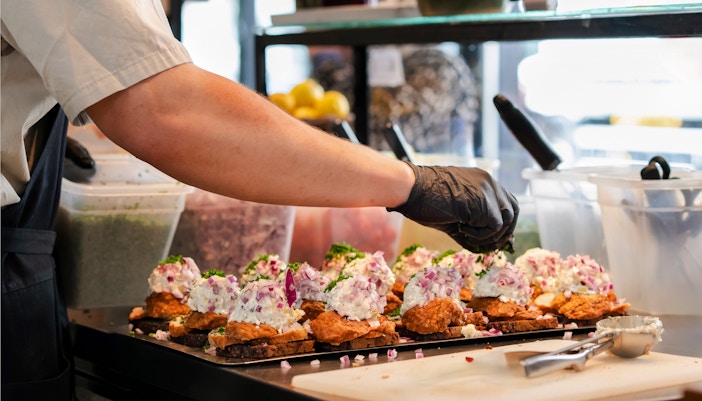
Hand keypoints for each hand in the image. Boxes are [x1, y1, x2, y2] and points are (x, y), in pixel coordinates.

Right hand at [389, 163, 518, 252]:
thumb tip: (486, 247)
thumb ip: (472, 223)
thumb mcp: (453, 212)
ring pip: (506, 222)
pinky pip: (494, 227)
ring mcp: (488, 191)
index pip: (505, 202)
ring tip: (466, 235)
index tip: (494, 239)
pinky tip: (461, 230)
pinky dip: (480, 235)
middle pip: (513, 211)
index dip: (503, 223)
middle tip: (489, 246)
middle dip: (504, 232)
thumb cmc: (424, 199)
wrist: (411, 188)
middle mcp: (489, 183)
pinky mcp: (484, 203)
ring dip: (489, 236)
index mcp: (482, 181)